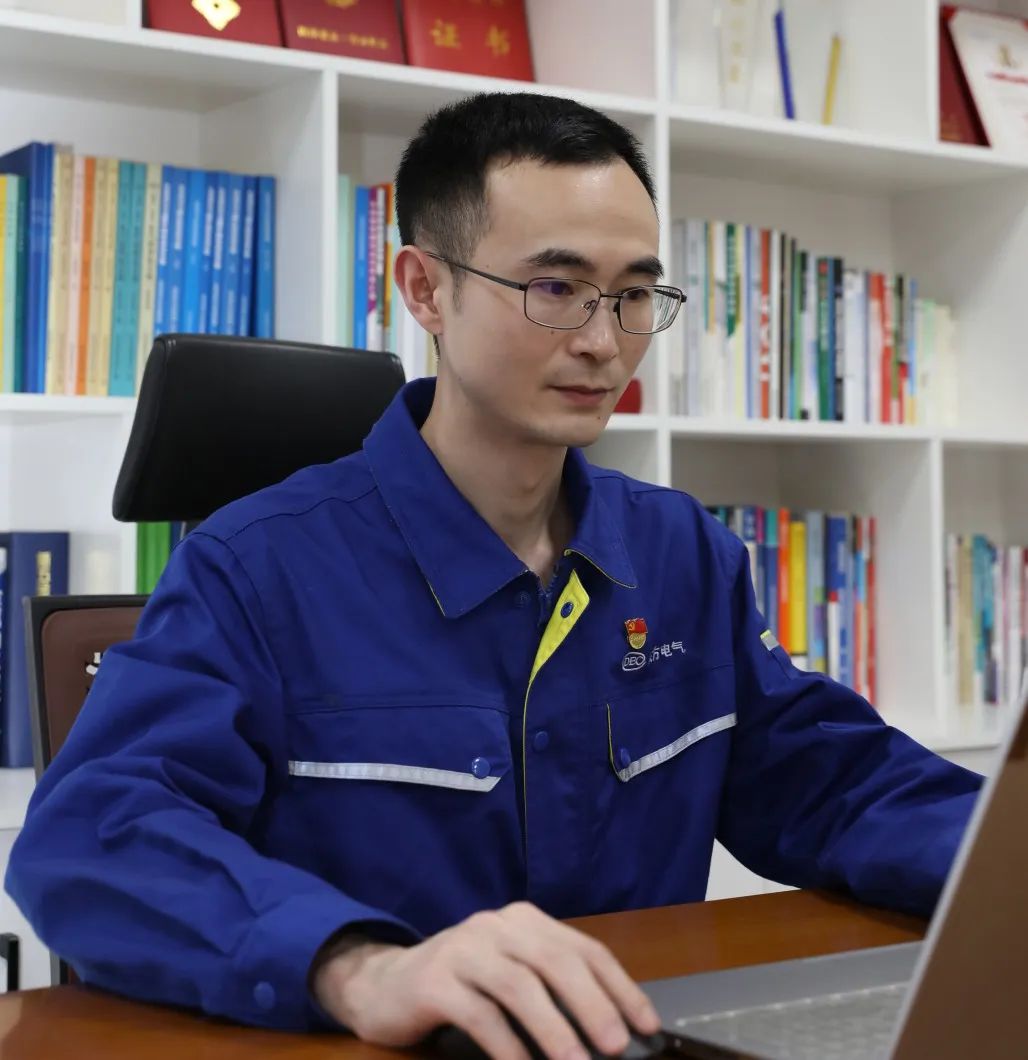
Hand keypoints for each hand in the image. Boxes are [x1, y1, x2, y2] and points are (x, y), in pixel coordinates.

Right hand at [312, 901, 661, 1059]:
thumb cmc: (462, 984)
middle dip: (591, 1003)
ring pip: (518, 985)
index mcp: (524, 921)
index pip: (583, 948)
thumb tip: (611, 1029)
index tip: (646, 1025)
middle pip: (553, 960)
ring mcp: (463, 949)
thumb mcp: (511, 976)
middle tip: (617, 1045)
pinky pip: (479, 1013)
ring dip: (553, 1027)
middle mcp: (495, 926)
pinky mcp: (434, 980)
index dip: (618, 986)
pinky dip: (507, 1045)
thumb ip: (553, 989)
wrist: (385, 984)